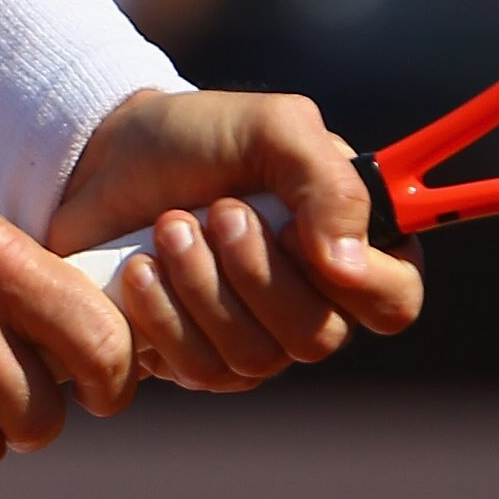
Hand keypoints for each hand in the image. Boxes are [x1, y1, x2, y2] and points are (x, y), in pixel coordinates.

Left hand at [49, 90, 423, 391]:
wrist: (103, 158)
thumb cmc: (200, 137)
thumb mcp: (272, 127)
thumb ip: (327, 181)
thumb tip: (347, 263)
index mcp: (351, 244)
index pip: (394, 302)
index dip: (355, 282)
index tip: (293, 230)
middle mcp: (313, 303)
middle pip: (317, 339)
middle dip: (255, 272)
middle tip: (218, 212)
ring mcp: (255, 339)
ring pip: (254, 358)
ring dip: (202, 285)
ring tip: (169, 227)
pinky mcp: (195, 360)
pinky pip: (198, 372)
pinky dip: (164, 315)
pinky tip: (139, 269)